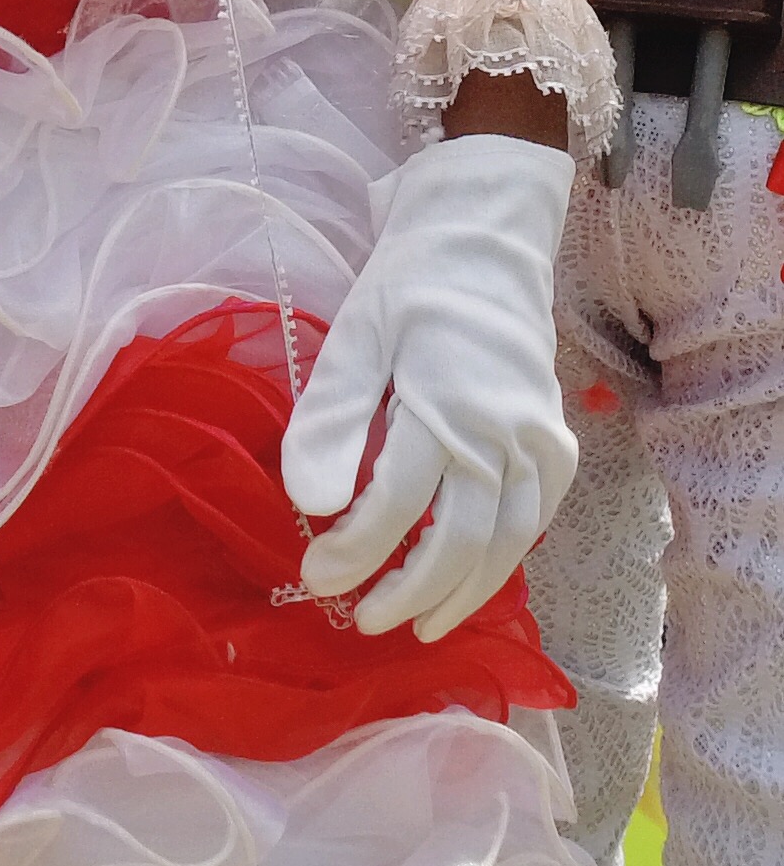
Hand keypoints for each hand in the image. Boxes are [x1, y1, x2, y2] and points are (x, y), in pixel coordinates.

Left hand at [279, 131, 577, 640]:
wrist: (485, 240)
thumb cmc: (408, 285)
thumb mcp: (354, 337)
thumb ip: (331, 420)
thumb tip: (307, 503)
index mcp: (447, 403)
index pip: (398, 503)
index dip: (357, 549)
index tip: (315, 577)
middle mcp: (506, 434)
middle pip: (462, 539)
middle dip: (409, 590)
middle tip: (361, 622)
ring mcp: (541, 444)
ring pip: (507, 543)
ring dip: (461, 592)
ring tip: (415, 625)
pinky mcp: (558, 447)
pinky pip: (532, 521)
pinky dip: (499, 560)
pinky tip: (465, 582)